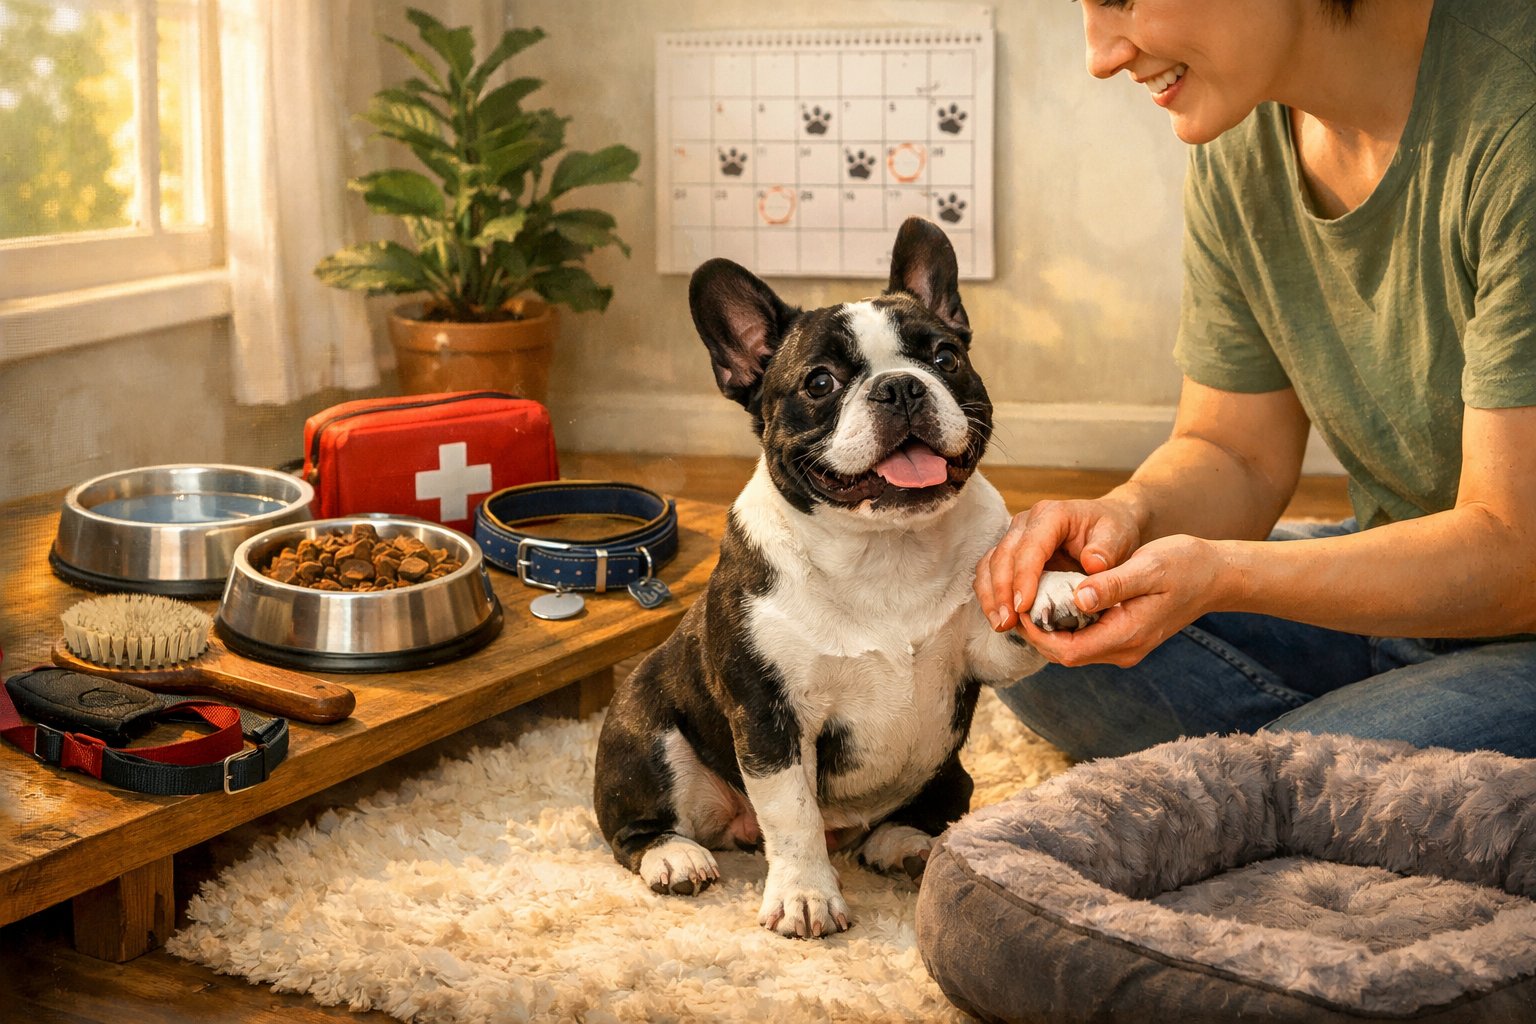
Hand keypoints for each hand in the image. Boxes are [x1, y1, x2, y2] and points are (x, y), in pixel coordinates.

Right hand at [974, 497, 1141, 632]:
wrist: (1109, 524)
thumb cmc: (1113, 531)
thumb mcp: (1118, 537)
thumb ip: (1106, 551)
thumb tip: (1091, 565)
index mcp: (1052, 515)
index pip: (1030, 546)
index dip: (1024, 577)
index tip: (1023, 606)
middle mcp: (1027, 523)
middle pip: (1003, 556)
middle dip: (1002, 591)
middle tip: (1008, 622)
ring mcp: (1015, 537)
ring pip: (990, 564)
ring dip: (991, 596)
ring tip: (1001, 624)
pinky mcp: (1011, 553)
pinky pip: (991, 573)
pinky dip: (991, 596)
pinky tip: (1000, 619)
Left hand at [1018, 534, 1230, 667]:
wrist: (1215, 575)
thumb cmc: (1184, 565)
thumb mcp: (1149, 567)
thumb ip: (1113, 585)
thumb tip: (1079, 597)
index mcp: (1128, 635)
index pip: (1068, 651)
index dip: (1038, 634)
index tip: (1021, 606)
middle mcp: (1124, 649)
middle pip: (1064, 655)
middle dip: (1037, 633)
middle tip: (1018, 601)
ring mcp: (1124, 646)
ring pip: (1071, 648)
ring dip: (1048, 629)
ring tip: (1030, 598)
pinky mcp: (1124, 636)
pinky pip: (1083, 638)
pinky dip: (1064, 623)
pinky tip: (1054, 598)